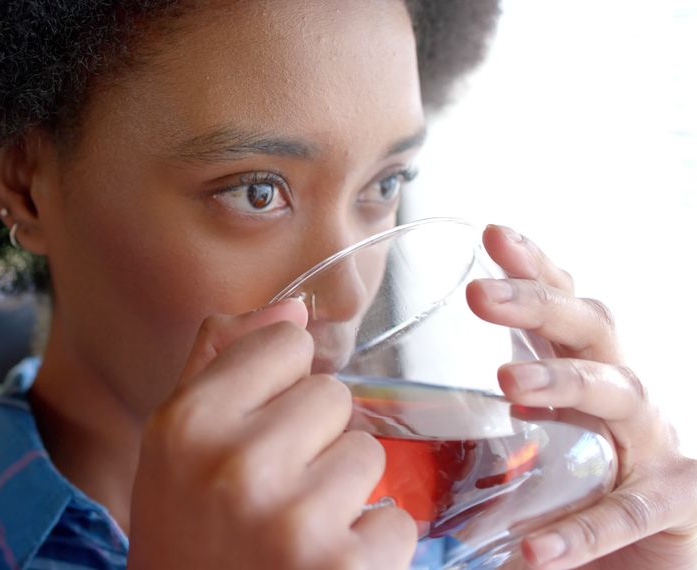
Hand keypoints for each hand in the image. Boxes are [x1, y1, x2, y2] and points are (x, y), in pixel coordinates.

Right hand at [127, 298, 416, 569]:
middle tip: (273, 493)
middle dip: (314, 441)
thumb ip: (219, 364)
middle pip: (332, 396)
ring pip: (368, 456)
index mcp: (187, 423)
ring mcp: (292, 519)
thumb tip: (293, 305)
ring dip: (343, 495)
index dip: (280, 385)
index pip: (285, 343)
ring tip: (295, 533)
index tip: (258, 426)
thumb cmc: (183, 537)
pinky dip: (369, 549)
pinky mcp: (344, 569)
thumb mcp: (173, 449)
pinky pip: (395, 521)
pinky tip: (321, 567)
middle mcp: (235, 463)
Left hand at [466, 224, 696, 569]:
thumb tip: (377, 424)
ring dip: (563, 383)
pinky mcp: (671, 508)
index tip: (493, 235)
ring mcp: (652, 448)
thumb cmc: (563, 503)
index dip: (534, 268)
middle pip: (590, 328)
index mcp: (578, 375)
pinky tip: (537, 547)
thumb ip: (466, 432)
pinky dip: (582, 530)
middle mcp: (620, 398)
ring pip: (619, 394)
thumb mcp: (515, 453)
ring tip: (508, 385)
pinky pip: (628, 512)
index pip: (560, 307)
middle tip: (481, 294)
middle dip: (539, 303)